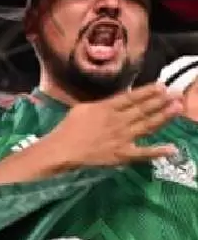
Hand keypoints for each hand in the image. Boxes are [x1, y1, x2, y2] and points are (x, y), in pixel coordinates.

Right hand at [48, 84, 181, 168]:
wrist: (62, 150)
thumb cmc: (68, 128)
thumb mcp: (82, 108)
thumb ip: (102, 104)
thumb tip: (116, 101)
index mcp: (107, 108)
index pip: (132, 97)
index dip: (148, 91)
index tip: (161, 85)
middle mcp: (118, 121)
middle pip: (143, 109)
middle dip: (161, 100)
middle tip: (177, 93)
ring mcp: (122, 138)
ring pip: (147, 125)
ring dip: (164, 116)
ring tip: (177, 108)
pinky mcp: (123, 154)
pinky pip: (143, 153)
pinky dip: (157, 151)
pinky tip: (171, 148)